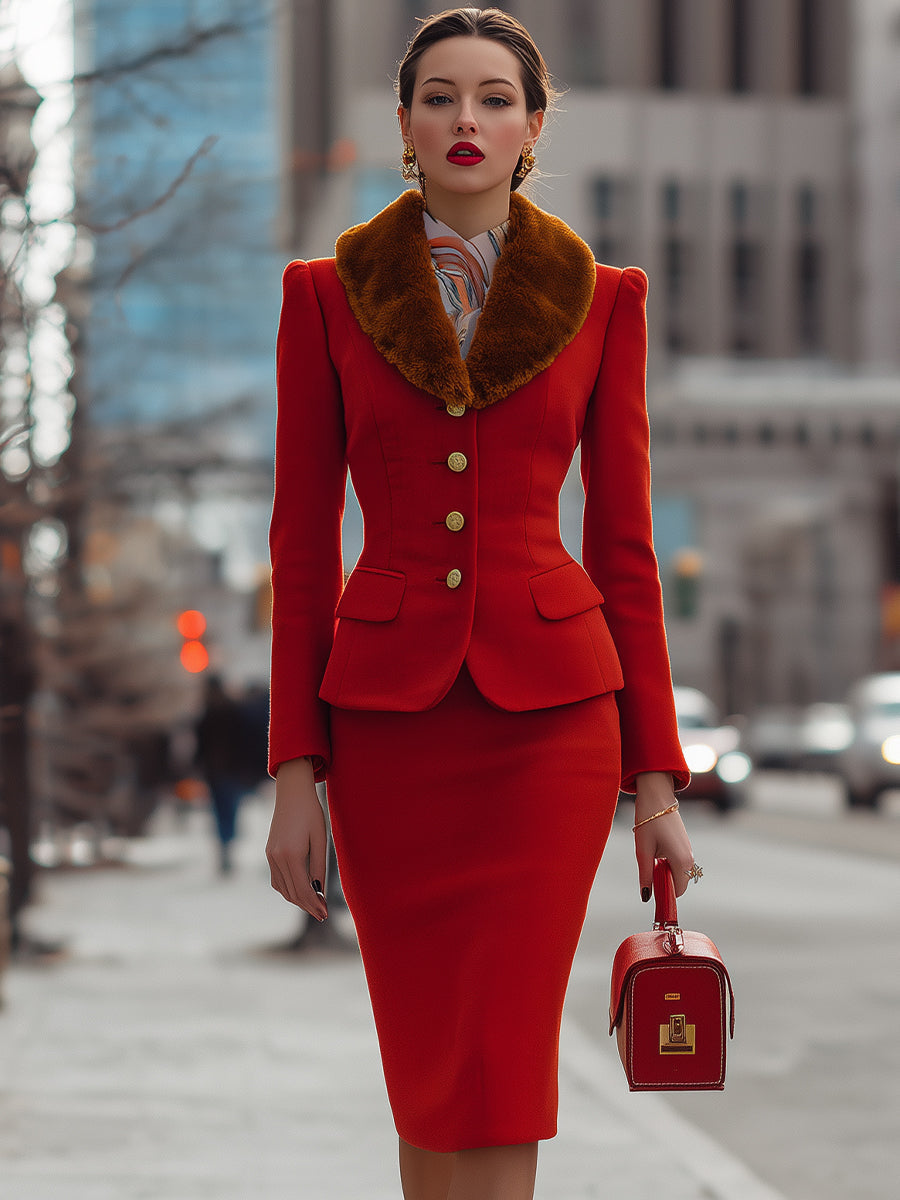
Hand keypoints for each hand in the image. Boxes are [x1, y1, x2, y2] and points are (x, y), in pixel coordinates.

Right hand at [266, 757, 328, 920]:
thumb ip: (319, 867)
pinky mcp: (269, 853)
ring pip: (282, 889)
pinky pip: (276, 880)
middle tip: (322, 914)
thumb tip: (319, 892)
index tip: (325, 914)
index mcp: (291, 855)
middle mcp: (276, 858)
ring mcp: (270, 856)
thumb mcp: (320, 839)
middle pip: (292, 893)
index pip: (303, 891)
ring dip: (297, 900)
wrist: (292, 793)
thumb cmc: (311, 813)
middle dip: (307, 906)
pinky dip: (288, 889)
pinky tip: (300, 890)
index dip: (315, 905)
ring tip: (313, 904)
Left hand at [632, 772, 694, 900]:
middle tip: (647, 870)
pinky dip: (668, 864)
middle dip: (664, 883)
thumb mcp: (643, 851)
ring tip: (650, 857)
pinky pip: (678, 863)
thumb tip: (646, 896)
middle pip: (679, 883)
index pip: (677, 891)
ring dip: (665, 872)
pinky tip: (655, 851)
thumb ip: (646, 875)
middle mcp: (689, 858)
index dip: (664, 894)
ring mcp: (689, 851)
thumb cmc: (648, 822)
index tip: (650, 889)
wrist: (657, 796)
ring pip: (678, 873)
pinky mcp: (685, 845)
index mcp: (681, 861)